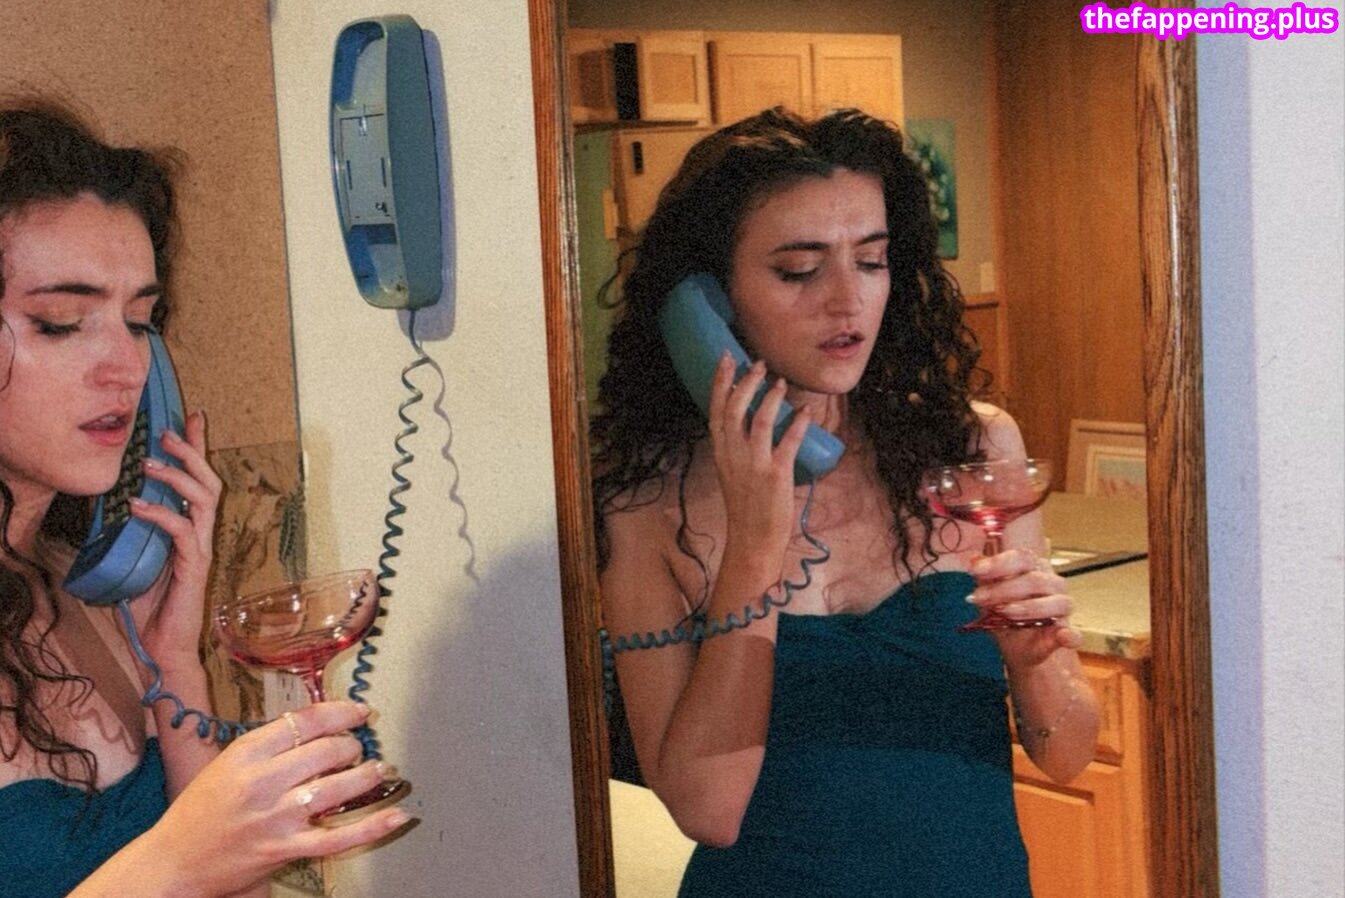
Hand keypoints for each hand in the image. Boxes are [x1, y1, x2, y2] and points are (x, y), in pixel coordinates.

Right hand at [86, 702, 410, 896]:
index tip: (359, 711)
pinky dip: (373, 826)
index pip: (305, 721)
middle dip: (352, 745)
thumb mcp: (227, 764)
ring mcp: (276, 817)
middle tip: (359, 747)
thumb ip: (268, 745)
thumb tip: (318, 726)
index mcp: (246, 753)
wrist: (172, 862)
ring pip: (338, 787)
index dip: (341, 712)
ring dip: (367, 775)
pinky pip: (340, 837)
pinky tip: (396, 815)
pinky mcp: (285, 849)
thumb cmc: (198, 812)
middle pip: (327, 750)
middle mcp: (262, 782)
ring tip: (379, 769)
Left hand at [127, 409, 223, 672]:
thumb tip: (105, 511)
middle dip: (191, 453)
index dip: (197, 449)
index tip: (191, 418)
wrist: (163, 649)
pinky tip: (138, 505)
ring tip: (150, 463)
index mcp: (190, 532)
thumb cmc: (150, 611)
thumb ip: (129, 538)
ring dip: (178, 477)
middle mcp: (201, 536)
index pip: (198, 483)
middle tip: (168, 431)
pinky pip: (184, 531)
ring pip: (204, 500)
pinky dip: (162, 514)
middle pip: (209, 483)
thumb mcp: (133, 564)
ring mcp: (201, 550)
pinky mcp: (195, 567)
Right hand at [707, 355, 810, 571]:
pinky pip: (788, 442)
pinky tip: (805, 412)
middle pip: (735, 409)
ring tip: (780, 382)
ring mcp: (754, 464)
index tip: (726, 359)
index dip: (720, 382)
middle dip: (746, 382)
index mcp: (720, 452)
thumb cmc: (745, 505)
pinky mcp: (776, 474)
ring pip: (760, 420)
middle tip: (758, 364)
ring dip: (771, 398)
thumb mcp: (731, 471)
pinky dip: (798, 424)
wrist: (752, 538)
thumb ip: (736, 446)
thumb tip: (749, 420)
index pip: (716, 410)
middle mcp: (733, 454)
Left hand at [968, 549, 1081, 667]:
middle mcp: (1052, 584)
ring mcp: (1062, 609)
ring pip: (1057, 602)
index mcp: (1034, 569)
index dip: (999, 562)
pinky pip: (1074, 634)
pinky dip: (1070, 635)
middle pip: (1035, 580)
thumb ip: (984, 578)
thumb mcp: (989, 596)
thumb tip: (972, 559)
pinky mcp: (1066, 634)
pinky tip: (1063, 637)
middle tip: (979, 598)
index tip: (976, 570)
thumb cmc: (1004, 616)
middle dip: (1003, 589)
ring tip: (1005, 612)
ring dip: (1029, 607)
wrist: (1016, 648)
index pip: (1022, 557)